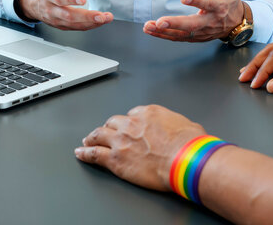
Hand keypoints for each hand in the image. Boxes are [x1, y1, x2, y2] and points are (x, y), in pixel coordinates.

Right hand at [17, 0, 112, 29]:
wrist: (29, 3)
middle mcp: (52, 9)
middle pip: (69, 15)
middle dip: (86, 16)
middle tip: (101, 15)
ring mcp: (57, 19)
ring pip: (74, 24)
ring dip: (91, 23)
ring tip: (106, 18)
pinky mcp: (62, 26)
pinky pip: (76, 28)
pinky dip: (89, 26)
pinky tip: (100, 22)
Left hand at [75, 105, 205, 191]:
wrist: (186, 159)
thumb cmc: (191, 145)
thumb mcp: (188, 126)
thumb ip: (177, 126)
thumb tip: (182, 131)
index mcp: (149, 113)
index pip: (133, 114)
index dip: (130, 122)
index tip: (129, 127)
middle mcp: (132, 123)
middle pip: (114, 122)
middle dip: (109, 127)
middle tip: (105, 132)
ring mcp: (121, 140)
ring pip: (99, 134)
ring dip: (92, 137)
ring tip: (87, 141)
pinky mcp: (115, 158)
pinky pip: (94, 154)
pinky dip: (85, 153)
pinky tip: (80, 154)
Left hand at [143, 0, 243, 41]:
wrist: (237, 23)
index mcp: (218, 6)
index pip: (207, 3)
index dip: (196, 1)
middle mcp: (210, 21)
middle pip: (192, 24)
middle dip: (175, 23)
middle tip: (160, 21)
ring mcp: (202, 31)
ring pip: (182, 34)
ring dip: (164, 31)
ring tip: (148, 26)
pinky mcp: (195, 37)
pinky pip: (178, 38)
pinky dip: (163, 36)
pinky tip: (151, 31)